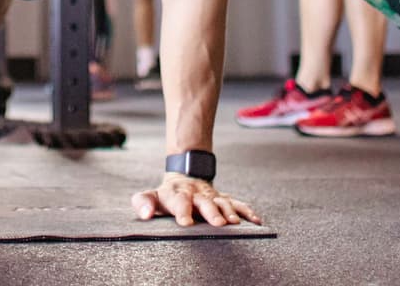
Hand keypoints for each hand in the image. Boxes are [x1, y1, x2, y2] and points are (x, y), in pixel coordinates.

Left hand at [131, 173, 259, 226]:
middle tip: (218, 223)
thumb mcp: (152, 196)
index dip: (183, 211)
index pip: (179, 201)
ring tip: (234, 223)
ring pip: (223, 202)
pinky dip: (247, 211)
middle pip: (205, 202)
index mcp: (178, 193)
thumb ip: (143, 202)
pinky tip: (256, 221)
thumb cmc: (168, 194)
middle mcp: (197, 193)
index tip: (185, 223)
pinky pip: (238, 203)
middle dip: (211, 212)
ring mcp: (212, 195)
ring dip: (230, 212)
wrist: (186, 177)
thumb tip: (145, 215)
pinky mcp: (224, 199)